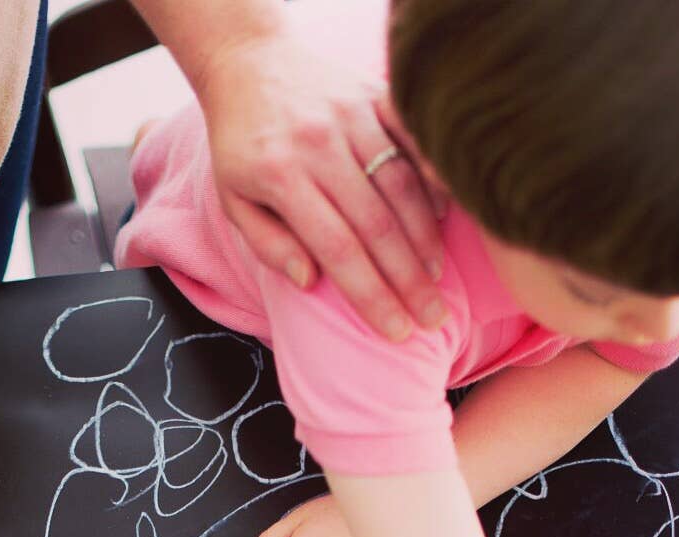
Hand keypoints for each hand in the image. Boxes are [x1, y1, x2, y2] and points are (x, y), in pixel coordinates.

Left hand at [196, 30, 448, 340]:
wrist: (247, 62)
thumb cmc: (241, 144)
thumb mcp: (233, 200)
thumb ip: (268, 244)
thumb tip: (310, 281)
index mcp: (280, 175)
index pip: (337, 248)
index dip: (371, 294)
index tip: (396, 330)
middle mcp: (318, 143)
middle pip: (377, 224)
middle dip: (409, 279)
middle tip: (432, 318)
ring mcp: (350, 114)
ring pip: (401, 184)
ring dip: (425, 236)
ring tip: (437, 276)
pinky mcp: (373, 93)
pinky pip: (413, 140)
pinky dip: (432, 178)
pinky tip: (444, 216)